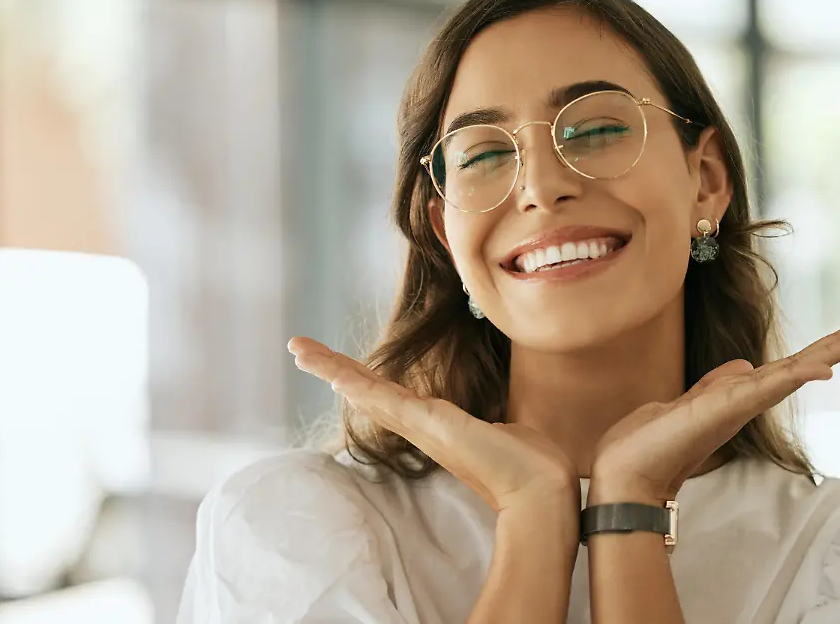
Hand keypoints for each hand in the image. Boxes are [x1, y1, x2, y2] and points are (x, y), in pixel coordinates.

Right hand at [288, 337, 578, 513]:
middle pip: (366, 392)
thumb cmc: (531, 465)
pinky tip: (335, 374)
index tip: (336, 366)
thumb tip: (503, 425)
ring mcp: (423, 427)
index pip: (389, 395)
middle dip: (331, 368)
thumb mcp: (505, 431)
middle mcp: (422, 427)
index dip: (360, 378)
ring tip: (300, 350)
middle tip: (297, 349)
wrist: (542, 489)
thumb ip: (494, 424)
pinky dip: (359, 385)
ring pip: (368, 393)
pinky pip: (387, 400)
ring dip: (332, 369)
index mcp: (437, 426)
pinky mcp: (432, 425)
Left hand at [590, 323, 839, 504]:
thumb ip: (717, 384)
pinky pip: (768, 387)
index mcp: (739, 396)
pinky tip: (823, 369)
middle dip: (838, 348)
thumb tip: (743, 365)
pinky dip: (796, 377)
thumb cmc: (650, 443)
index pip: (788, 367)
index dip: (821, 351)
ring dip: (831, 354)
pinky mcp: (726, 409)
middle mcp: (746, 401)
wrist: (625, 473)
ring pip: (794, 372)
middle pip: (801, 367)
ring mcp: (739, 405)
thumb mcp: (689, 402)